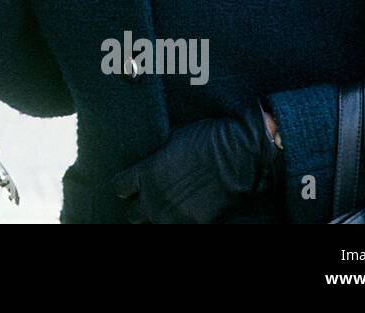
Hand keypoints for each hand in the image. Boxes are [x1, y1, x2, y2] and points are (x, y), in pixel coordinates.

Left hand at [112, 102, 281, 222]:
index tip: (134, 181)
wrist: (244, 156)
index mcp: (145, 175)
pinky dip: (183, 219)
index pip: (120, 187)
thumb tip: (154, 156)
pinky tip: (192, 209)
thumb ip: (157, 154)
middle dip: (141, 204)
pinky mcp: (196, 226)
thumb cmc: (211, 139)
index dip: (127, 183)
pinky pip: (180, 226)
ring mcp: (175, 218)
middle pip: (133, 213)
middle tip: (153, 195)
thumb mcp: (174, 138)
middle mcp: (155, 201)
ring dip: (160, 214)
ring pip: (155, 223)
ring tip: (173, 203)